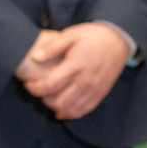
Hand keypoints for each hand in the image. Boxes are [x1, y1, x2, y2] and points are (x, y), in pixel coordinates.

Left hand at [15, 23, 130, 120]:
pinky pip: (83, 110)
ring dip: (55, 107)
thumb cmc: (92, 36)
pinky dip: (70, 113)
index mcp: (75, 65)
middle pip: (58, 101)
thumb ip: (52, 47)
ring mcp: (94, 89)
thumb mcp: (70, 34)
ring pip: (70, 109)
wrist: (117, 41)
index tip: (28, 84)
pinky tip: (61, 109)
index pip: (50, 85)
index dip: (35, 88)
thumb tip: (35, 57)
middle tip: (37, 91)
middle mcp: (85, 81)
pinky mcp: (99, 94)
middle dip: (43, 98)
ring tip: (48, 98)